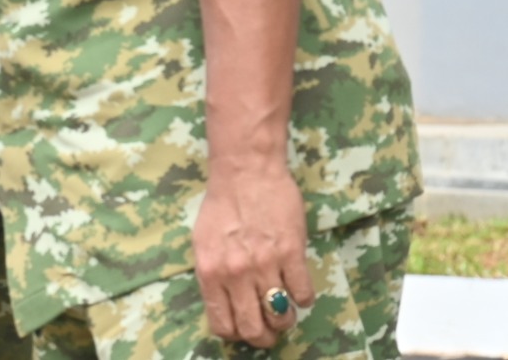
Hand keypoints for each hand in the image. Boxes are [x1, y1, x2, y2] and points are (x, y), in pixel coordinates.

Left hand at [191, 158, 312, 347]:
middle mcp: (235, 273)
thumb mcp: (203, 242)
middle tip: (269, 326)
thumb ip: (213, 276)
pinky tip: (296, 284)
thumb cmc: (222, 205)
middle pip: (254, 329)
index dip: (236, 333)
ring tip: (283, 306)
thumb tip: (226, 307)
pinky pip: (304, 295)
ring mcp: (265, 265)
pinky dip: (303, 297)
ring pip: (282, 317)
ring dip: (285, 318)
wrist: (246, 170)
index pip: (222, 324)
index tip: (244, 326)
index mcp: (209, 272)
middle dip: (263, 335)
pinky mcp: (293, 254)